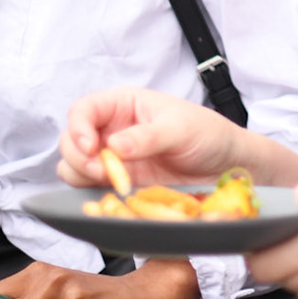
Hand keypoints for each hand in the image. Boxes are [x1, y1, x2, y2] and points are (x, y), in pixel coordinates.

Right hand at [58, 86, 243, 188]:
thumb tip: (115, 146)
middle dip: (78, 157)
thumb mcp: (181, 129)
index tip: (90, 147)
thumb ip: (148, 136)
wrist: (226, 167)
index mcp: (124, 105)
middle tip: (103, 171)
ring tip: (112, 182)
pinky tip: (114, 193)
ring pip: (74, 166)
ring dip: (82, 176)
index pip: (83, 110)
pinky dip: (92, 193)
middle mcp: (113, 130)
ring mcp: (114, 159)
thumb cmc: (208, 134)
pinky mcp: (119, 183)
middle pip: (71, 140)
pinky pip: (90, 188)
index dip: (78, 127)